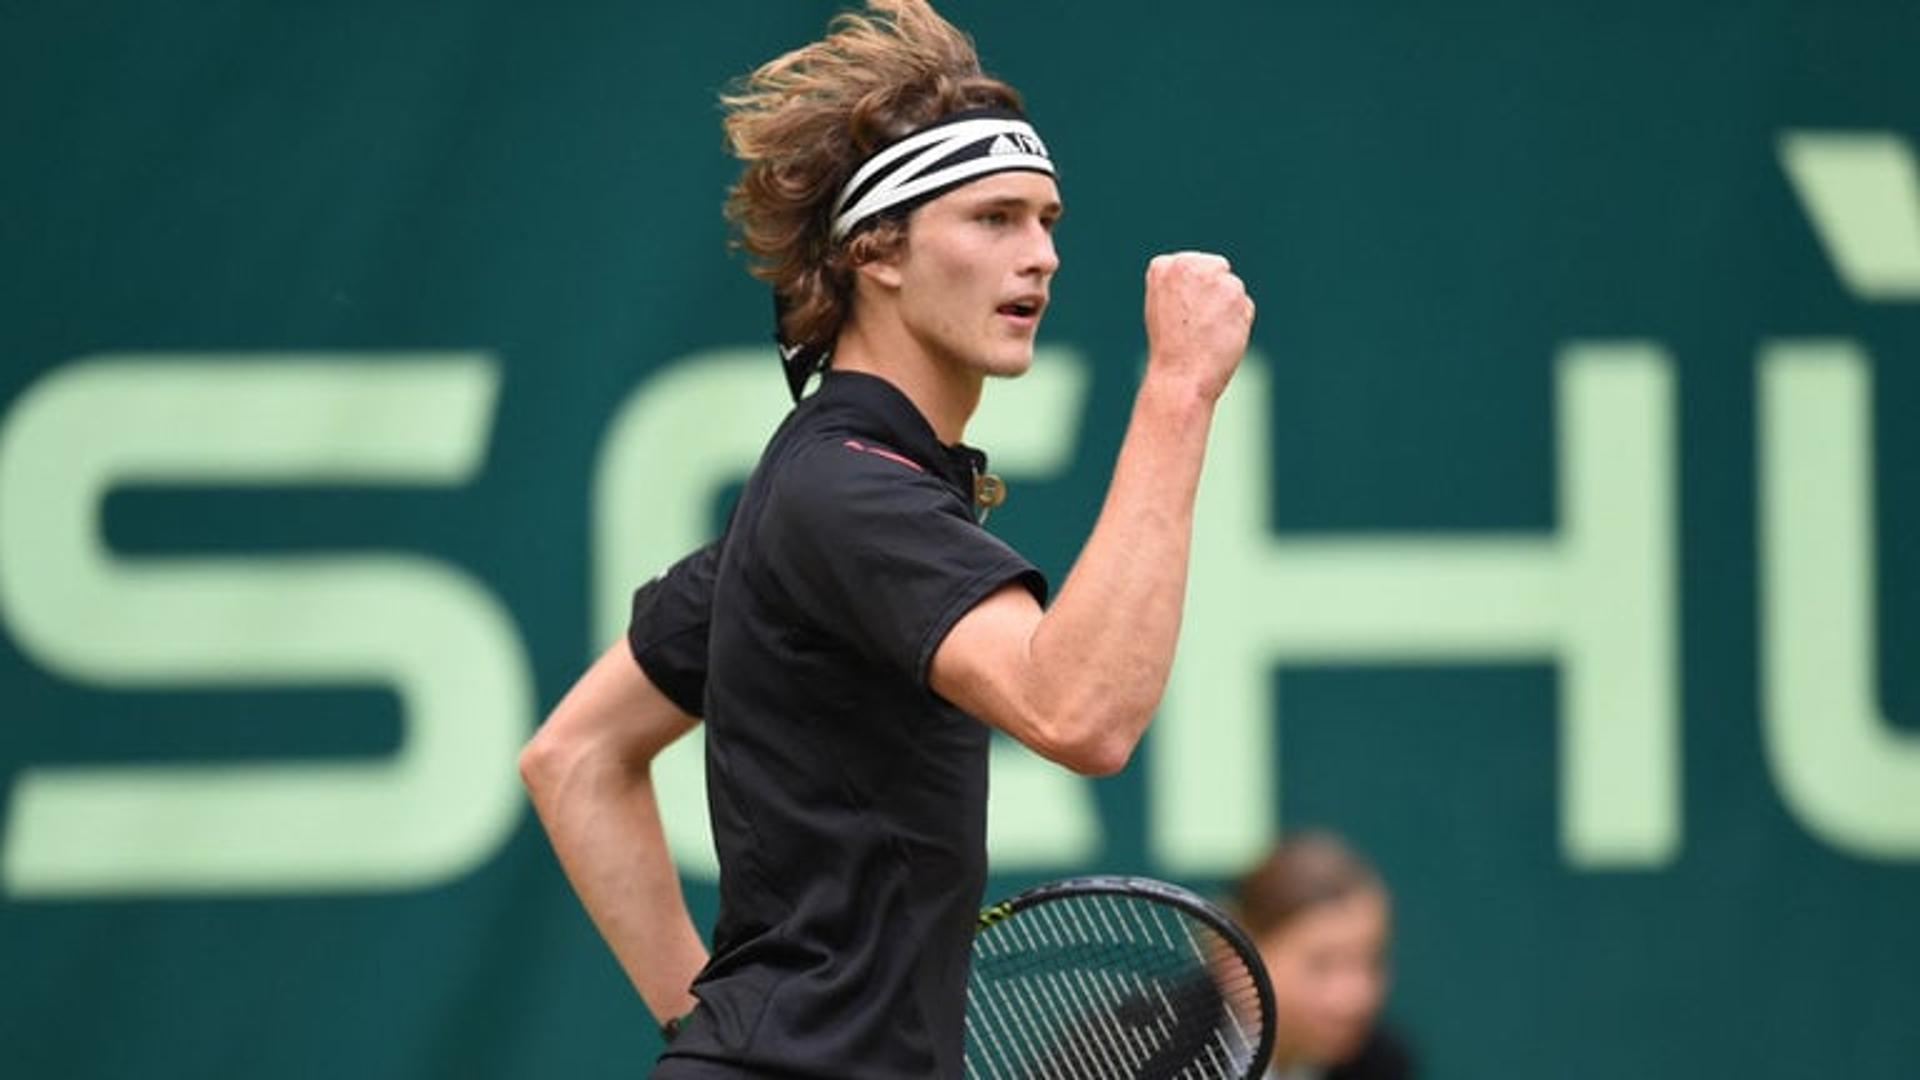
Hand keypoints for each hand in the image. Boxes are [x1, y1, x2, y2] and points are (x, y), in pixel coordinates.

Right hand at [1142, 252, 1254, 402]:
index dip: (1192, 293)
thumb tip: (1208, 279)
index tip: (1181, 316)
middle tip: (1196, 324)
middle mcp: (1187, 264)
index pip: (1193, 267)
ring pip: (1231, 288)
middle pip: (1216, 269)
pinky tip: (1221, 337)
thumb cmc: (1170, 347)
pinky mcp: (1235, 291)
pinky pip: (1245, 305)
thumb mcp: (1162, 307)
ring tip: (1206, 333)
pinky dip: (1239, 322)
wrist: (1181, 375)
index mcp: (1163, 266)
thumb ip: (1181, 285)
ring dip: (1226, 309)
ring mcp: (1212, 276)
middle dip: (1213, 293)